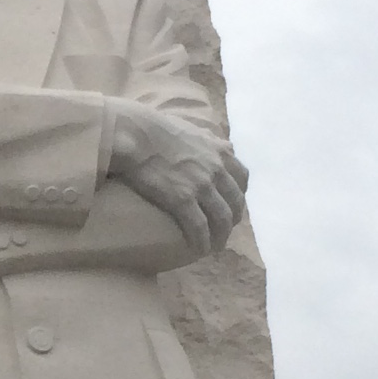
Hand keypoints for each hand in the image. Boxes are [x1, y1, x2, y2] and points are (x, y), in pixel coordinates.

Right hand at [105, 107, 248, 254]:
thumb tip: (221, 143)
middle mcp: (216, 170)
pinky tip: (199, 250)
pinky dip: (203, 242)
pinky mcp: (182, 200)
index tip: (232, 204)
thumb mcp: (193, 129)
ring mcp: (201, 186)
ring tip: (214, 246)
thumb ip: (210, 140)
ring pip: (222, 218)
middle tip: (224, 229)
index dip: (239, 194)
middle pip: (235, 202)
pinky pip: (199, 227)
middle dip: (233, 219)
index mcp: (219, 152)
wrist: (135, 134)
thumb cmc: (157, 128)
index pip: (242, 177)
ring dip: (221, 236)